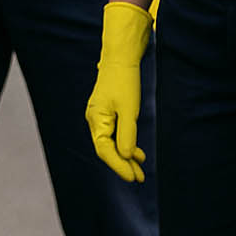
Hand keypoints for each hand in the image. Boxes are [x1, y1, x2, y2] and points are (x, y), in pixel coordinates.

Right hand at [86, 2, 152, 180]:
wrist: (121, 57)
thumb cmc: (124, 81)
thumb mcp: (129, 109)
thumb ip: (127, 134)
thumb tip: (125, 156)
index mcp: (96, 120)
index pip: (104, 150)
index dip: (118, 166)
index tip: (133, 177)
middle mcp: (95, 120)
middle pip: (107, 149)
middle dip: (123, 165)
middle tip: (139, 179)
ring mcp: (101, 117)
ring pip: (112, 143)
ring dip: (126, 156)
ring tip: (140, 170)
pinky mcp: (109, 113)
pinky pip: (115, 134)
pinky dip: (126, 144)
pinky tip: (137, 152)